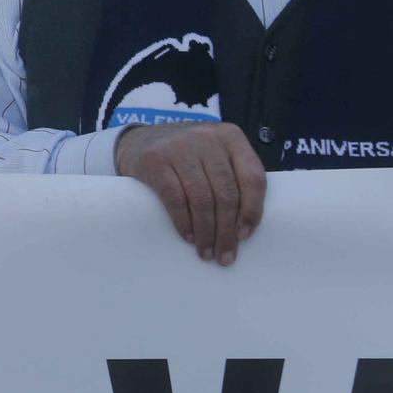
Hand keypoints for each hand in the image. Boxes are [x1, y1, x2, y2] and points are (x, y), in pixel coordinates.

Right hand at [115, 122, 266, 265]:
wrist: (139, 141)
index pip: (252, 177)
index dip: (252, 210)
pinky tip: (189, 236)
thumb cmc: (188, 156)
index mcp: (231, 137)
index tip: (245, 235)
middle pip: (226, 192)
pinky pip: (175, 197)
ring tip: (206, 252)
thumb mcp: (216, 154)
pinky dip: (184, 221)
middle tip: (224, 255)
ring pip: (202, 198)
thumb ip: (234, 176)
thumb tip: (246, 227)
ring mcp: (179, 147)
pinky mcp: (155, 160)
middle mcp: (207, 138)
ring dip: (206, 231)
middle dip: (227, 230)